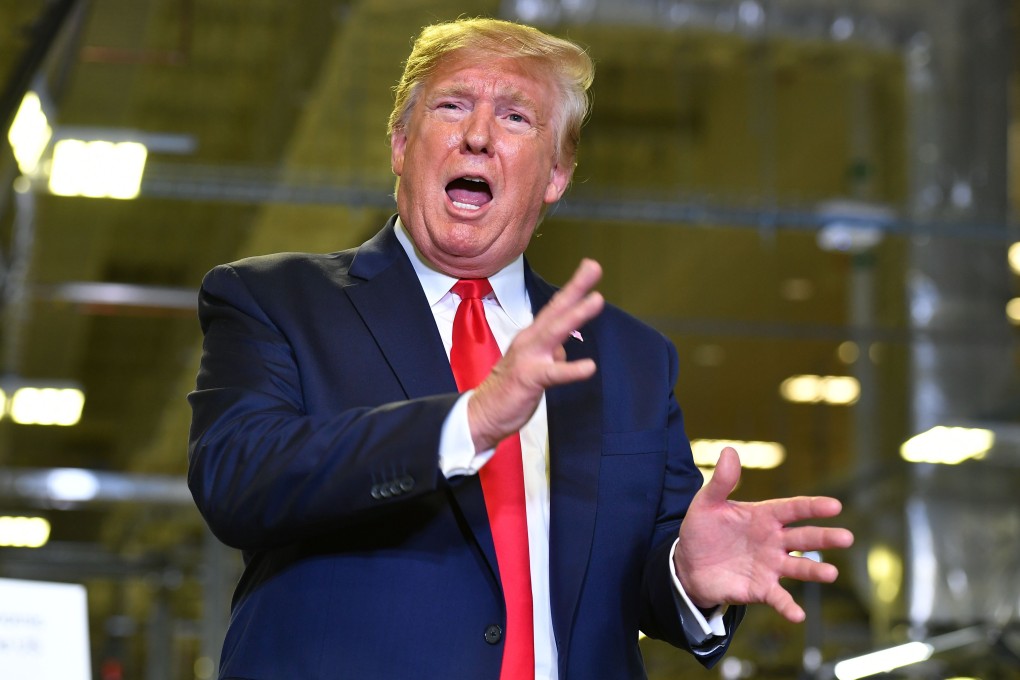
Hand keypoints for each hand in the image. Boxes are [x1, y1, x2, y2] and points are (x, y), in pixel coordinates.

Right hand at [468, 258, 603, 450]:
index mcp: (532, 337)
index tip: (590, 267)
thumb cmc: (509, 389)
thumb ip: (550, 355)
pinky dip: (571, 370)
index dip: (573, 289)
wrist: (483, 413)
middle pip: (555, 310)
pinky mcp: (528, 379)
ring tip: (597, 300)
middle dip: (576, 287)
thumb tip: (562, 352)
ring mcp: (528, 358)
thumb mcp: (534, 366)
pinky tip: (589, 367)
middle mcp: (529, 341)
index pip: (555, 309)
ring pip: (554, 332)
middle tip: (594, 266)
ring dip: (576, 315)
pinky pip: (553, 374)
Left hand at [672, 447, 854, 621]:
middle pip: (803, 538)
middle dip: (824, 537)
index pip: (792, 509)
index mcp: (764, 516)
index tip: (835, 506)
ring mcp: (769, 566)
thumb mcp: (707, 503)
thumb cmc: (702, 530)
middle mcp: (773, 541)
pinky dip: (788, 607)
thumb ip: (721, 481)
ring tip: (831, 574)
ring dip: (814, 571)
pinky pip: (778, 598)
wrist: (687, 565)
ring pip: (798, 568)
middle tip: (847, 537)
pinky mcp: (760, 589)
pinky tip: (799, 616)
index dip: (812, 507)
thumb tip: (729, 451)